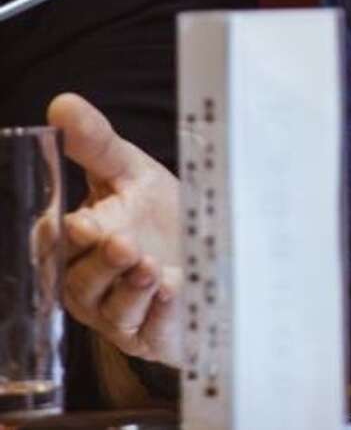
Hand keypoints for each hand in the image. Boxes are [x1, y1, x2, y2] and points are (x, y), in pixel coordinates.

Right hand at [46, 93, 183, 367]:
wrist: (208, 255)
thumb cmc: (159, 215)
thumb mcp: (132, 173)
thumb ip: (96, 143)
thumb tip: (61, 103)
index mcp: (76, 245)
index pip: (54, 244)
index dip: (63, 237)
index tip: (81, 222)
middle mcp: (89, 283)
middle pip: (80, 279)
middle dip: (101, 262)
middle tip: (122, 242)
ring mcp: (118, 313)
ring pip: (111, 308)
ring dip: (130, 287)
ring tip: (151, 265)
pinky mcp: (150, 334)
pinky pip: (148, 329)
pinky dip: (158, 312)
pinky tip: (173, 291)